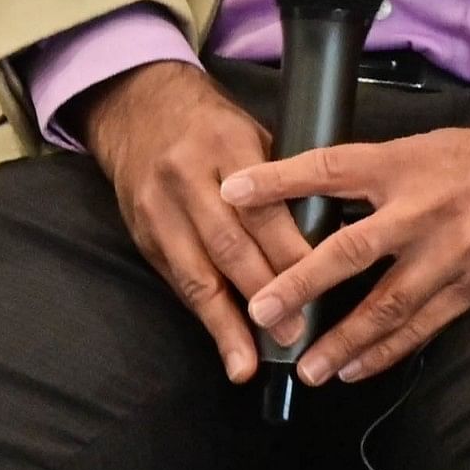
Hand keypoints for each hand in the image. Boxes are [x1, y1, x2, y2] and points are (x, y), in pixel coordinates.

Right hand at [80, 61, 309, 383]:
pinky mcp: (142, 235)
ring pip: (195, 273)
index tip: (320, 283)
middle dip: (263, 294)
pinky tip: (222, 343)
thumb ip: (285, 182)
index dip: (288, 250)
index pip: (263, 207)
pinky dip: (202, 314)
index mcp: (228, 148)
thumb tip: (329, 237)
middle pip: (228, 245)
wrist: (140, 109)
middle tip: (293, 333)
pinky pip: (176, 281)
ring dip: (225, 322)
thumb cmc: (215, 127)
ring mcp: (158, 211)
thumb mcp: (255, 136)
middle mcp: (188, 181)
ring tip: (249, 360)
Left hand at [222, 84, 469, 384]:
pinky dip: (387, 351)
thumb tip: (303, 199)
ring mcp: (452, 251)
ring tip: (306, 367)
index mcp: (406, 164)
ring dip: (343, 338)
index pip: (331, 168)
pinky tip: (354, 369)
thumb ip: (369, 175)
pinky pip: (424, 324)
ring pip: (389, 303)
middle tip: (261, 311)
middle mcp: (426, 208)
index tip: (231, 191)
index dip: (279, 179)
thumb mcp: (422, 147)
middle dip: (302, 283)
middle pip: (352, 249)